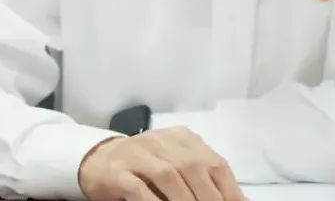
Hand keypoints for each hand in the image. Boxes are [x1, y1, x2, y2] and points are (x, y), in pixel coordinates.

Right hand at [78, 127, 245, 200]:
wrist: (98, 160)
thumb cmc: (144, 168)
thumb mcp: (176, 165)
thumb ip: (202, 178)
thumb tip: (236, 200)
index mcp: (182, 138)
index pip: (214, 163)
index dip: (230, 190)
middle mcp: (161, 141)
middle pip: (194, 168)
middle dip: (210, 198)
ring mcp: (138, 154)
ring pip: (168, 176)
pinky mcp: (118, 172)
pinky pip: (138, 188)